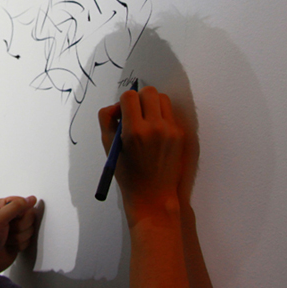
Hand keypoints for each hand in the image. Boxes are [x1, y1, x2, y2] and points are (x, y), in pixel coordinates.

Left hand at [0, 195, 38, 271]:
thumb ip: (16, 206)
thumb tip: (31, 199)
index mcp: (2, 206)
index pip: (23, 202)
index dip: (21, 212)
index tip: (13, 218)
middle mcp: (10, 215)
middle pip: (29, 216)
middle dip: (20, 226)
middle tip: (8, 229)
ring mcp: (15, 228)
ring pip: (30, 229)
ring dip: (18, 236)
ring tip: (6, 238)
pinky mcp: (19, 239)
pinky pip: (28, 239)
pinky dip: (19, 244)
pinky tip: (10, 245)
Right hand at [98, 86, 184, 225]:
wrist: (153, 195)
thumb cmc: (128, 174)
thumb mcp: (108, 147)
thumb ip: (107, 120)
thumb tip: (115, 106)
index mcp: (134, 131)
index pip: (130, 96)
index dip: (123, 102)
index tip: (122, 113)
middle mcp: (155, 128)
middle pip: (149, 92)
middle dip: (139, 98)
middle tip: (134, 113)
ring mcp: (170, 131)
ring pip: (162, 98)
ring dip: (152, 104)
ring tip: (146, 120)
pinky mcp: (180, 135)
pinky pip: (170, 113)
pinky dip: (161, 116)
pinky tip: (155, 132)